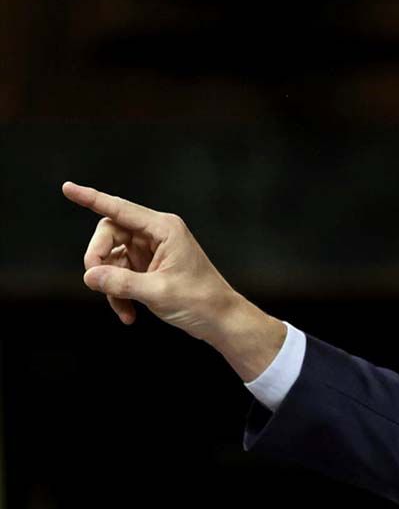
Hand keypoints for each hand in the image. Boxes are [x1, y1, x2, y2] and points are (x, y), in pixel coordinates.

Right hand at [66, 181, 238, 341]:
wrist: (220, 320)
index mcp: (164, 228)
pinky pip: (120, 273)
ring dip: (110, 284)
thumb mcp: (158, 292)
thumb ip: (121, 282)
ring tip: (124, 309)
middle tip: (95, 283)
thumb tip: (88, 275)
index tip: (67, 188)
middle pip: (108, 233)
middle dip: (98, 258)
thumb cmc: (200, 301)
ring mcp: (151, 250)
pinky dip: (119, 293)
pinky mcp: (148, 267)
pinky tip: (128, 313)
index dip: (91, 198)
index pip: (119, 209)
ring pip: (111, 257)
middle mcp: (157, 233)